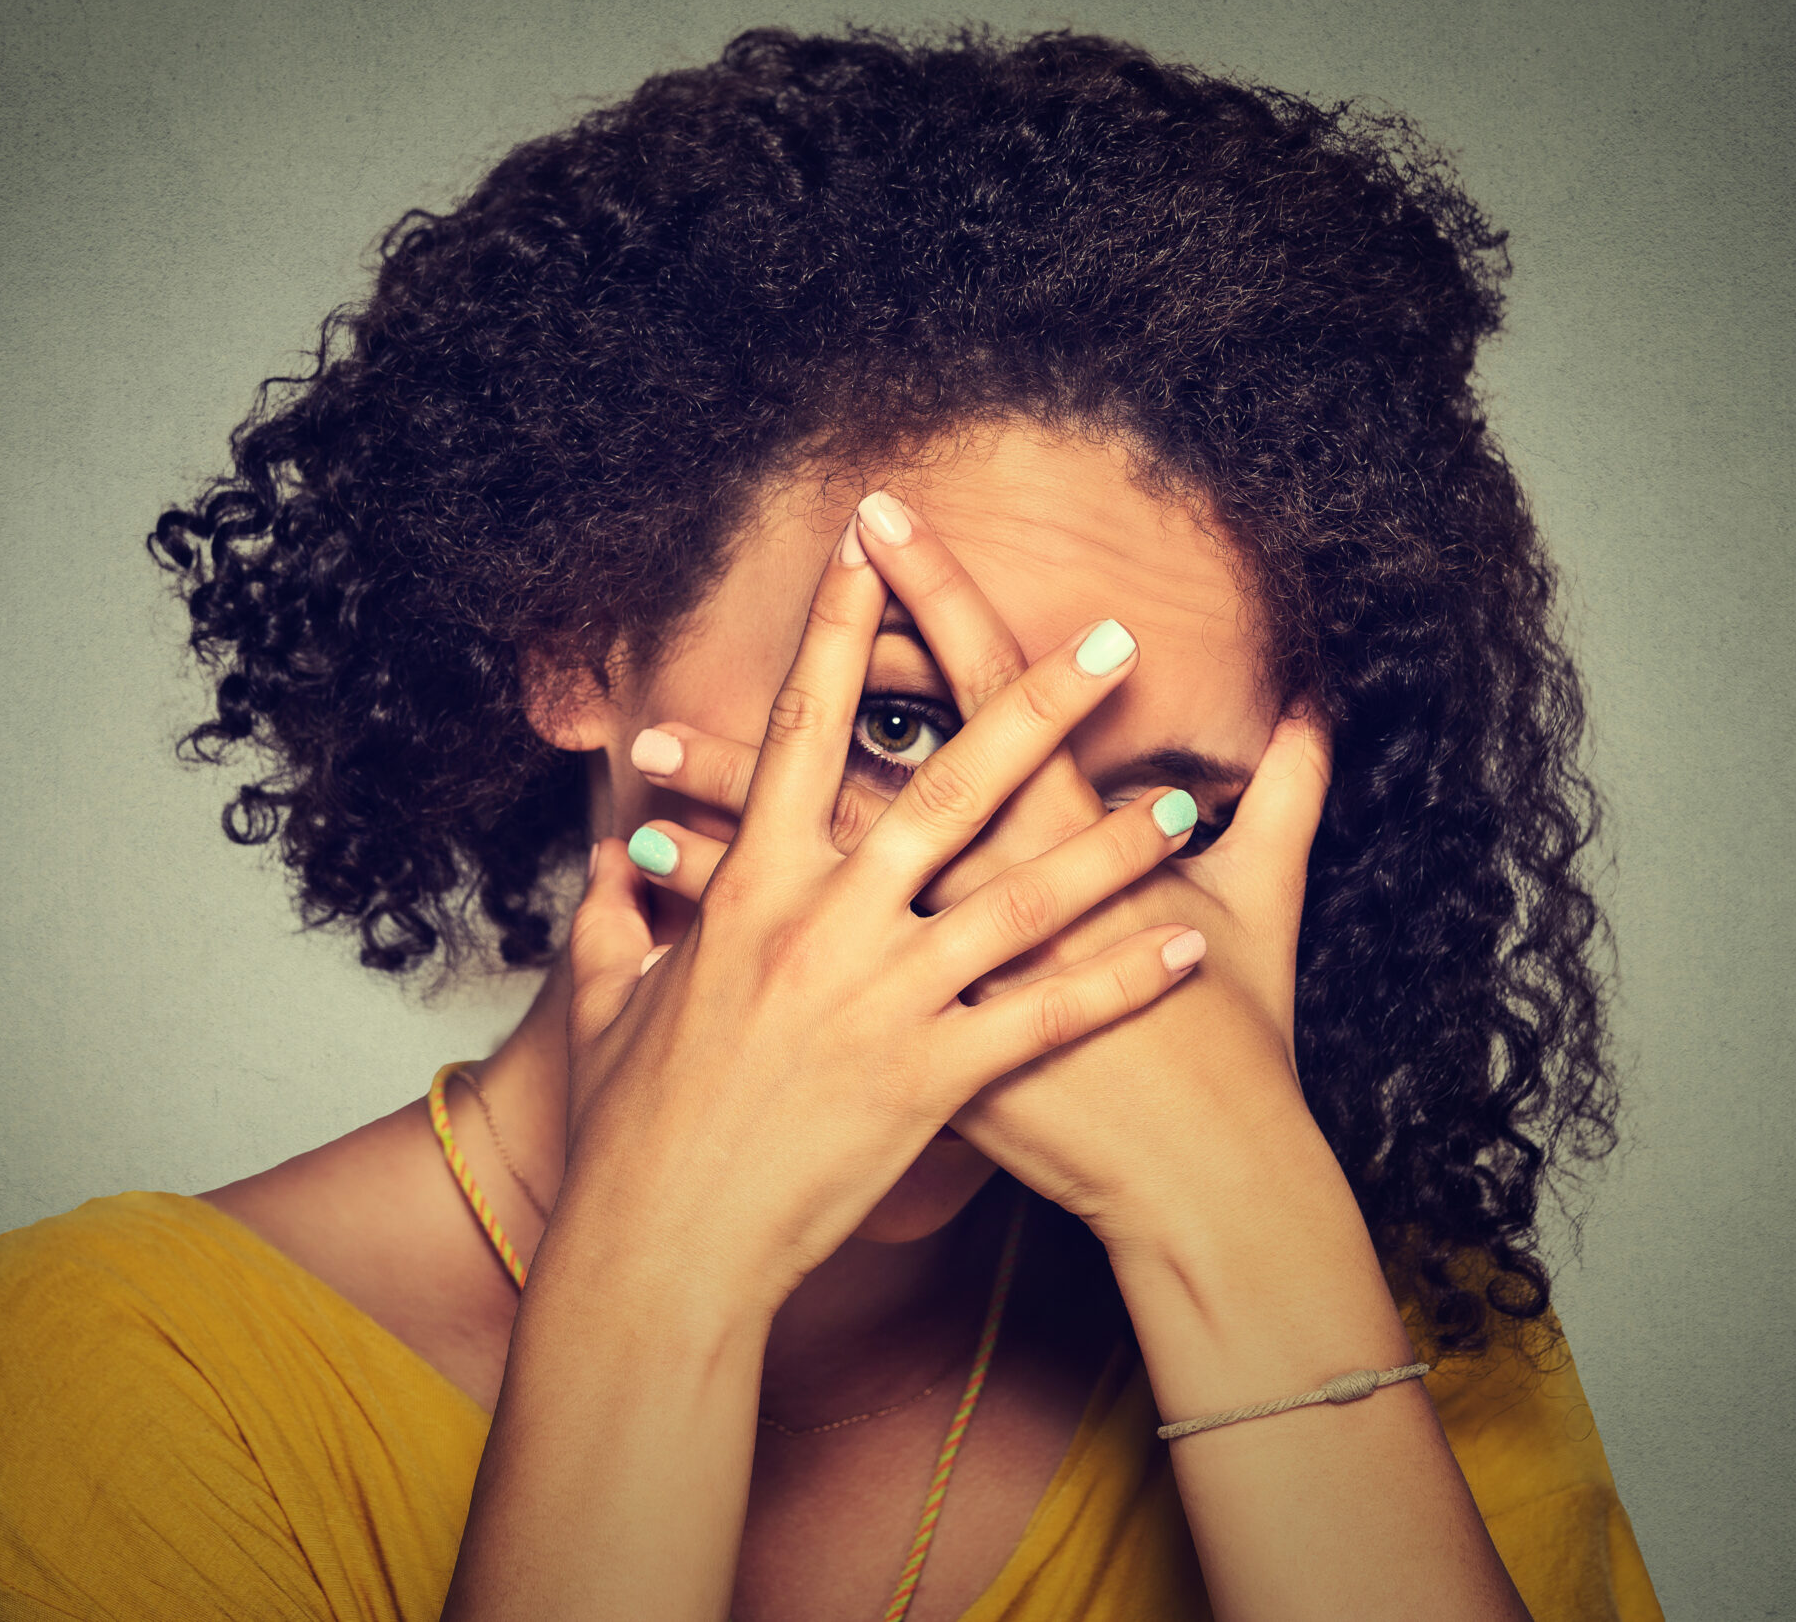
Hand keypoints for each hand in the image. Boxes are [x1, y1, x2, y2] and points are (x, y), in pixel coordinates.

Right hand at [551, 510, 1211, 1311]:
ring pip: (1020, 896)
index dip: (839, 630)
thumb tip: (606, 868)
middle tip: (1108, 641)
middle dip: (1032, 704)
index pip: (801, 731)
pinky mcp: (928, 1082)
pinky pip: (1045, 1016)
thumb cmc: (632, 1133)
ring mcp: (879, 1001)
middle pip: (945, 785)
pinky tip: (1189, 948)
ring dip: (1113, 841)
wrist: (657, 1249)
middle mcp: (819, 927)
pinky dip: (1121, 977)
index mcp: (746, 891)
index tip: (877, 545)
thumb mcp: (607, 1011)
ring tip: (1186, 797)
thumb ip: (611, 924)